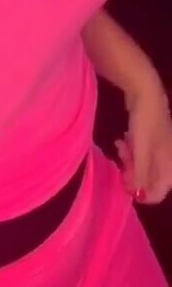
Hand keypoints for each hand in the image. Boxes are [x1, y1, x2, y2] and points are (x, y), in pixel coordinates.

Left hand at [116, 81, 171, 204]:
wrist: (146, 91)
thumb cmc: (145, 122)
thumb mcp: (140, 149)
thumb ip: (140, 173)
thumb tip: (138, 195)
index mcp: (169, 164)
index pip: (159, 192)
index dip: (142, 194)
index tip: (125, 188)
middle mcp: (167, 158)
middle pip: (150, 179)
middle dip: (133, 175)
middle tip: (120, 167)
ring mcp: (159, 147)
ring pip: (142, 164)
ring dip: (129, 160)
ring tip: (119, 148)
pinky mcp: (151, 137)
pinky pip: (140, 152)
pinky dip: (130, 150)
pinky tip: (121, 140)